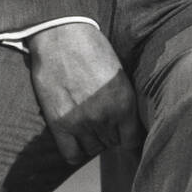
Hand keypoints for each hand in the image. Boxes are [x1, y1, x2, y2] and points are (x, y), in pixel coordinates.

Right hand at [28, 23, 142, 164]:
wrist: (62, 37)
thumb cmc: (93, 49)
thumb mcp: (120, 74)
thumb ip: (124, 100)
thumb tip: (129, 121)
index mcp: (125, 103)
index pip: (133, 140)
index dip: (130, 140)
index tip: (126, 136)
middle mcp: (105, 116)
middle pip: (112, 143)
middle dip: (112, 136)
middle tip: (106, 124)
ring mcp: (81, 122)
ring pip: (93, 149)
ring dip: (94, 141)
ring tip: (91, 128)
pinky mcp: (59, 123)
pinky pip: (71, 154)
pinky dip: (76, 153)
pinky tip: (77, 142)